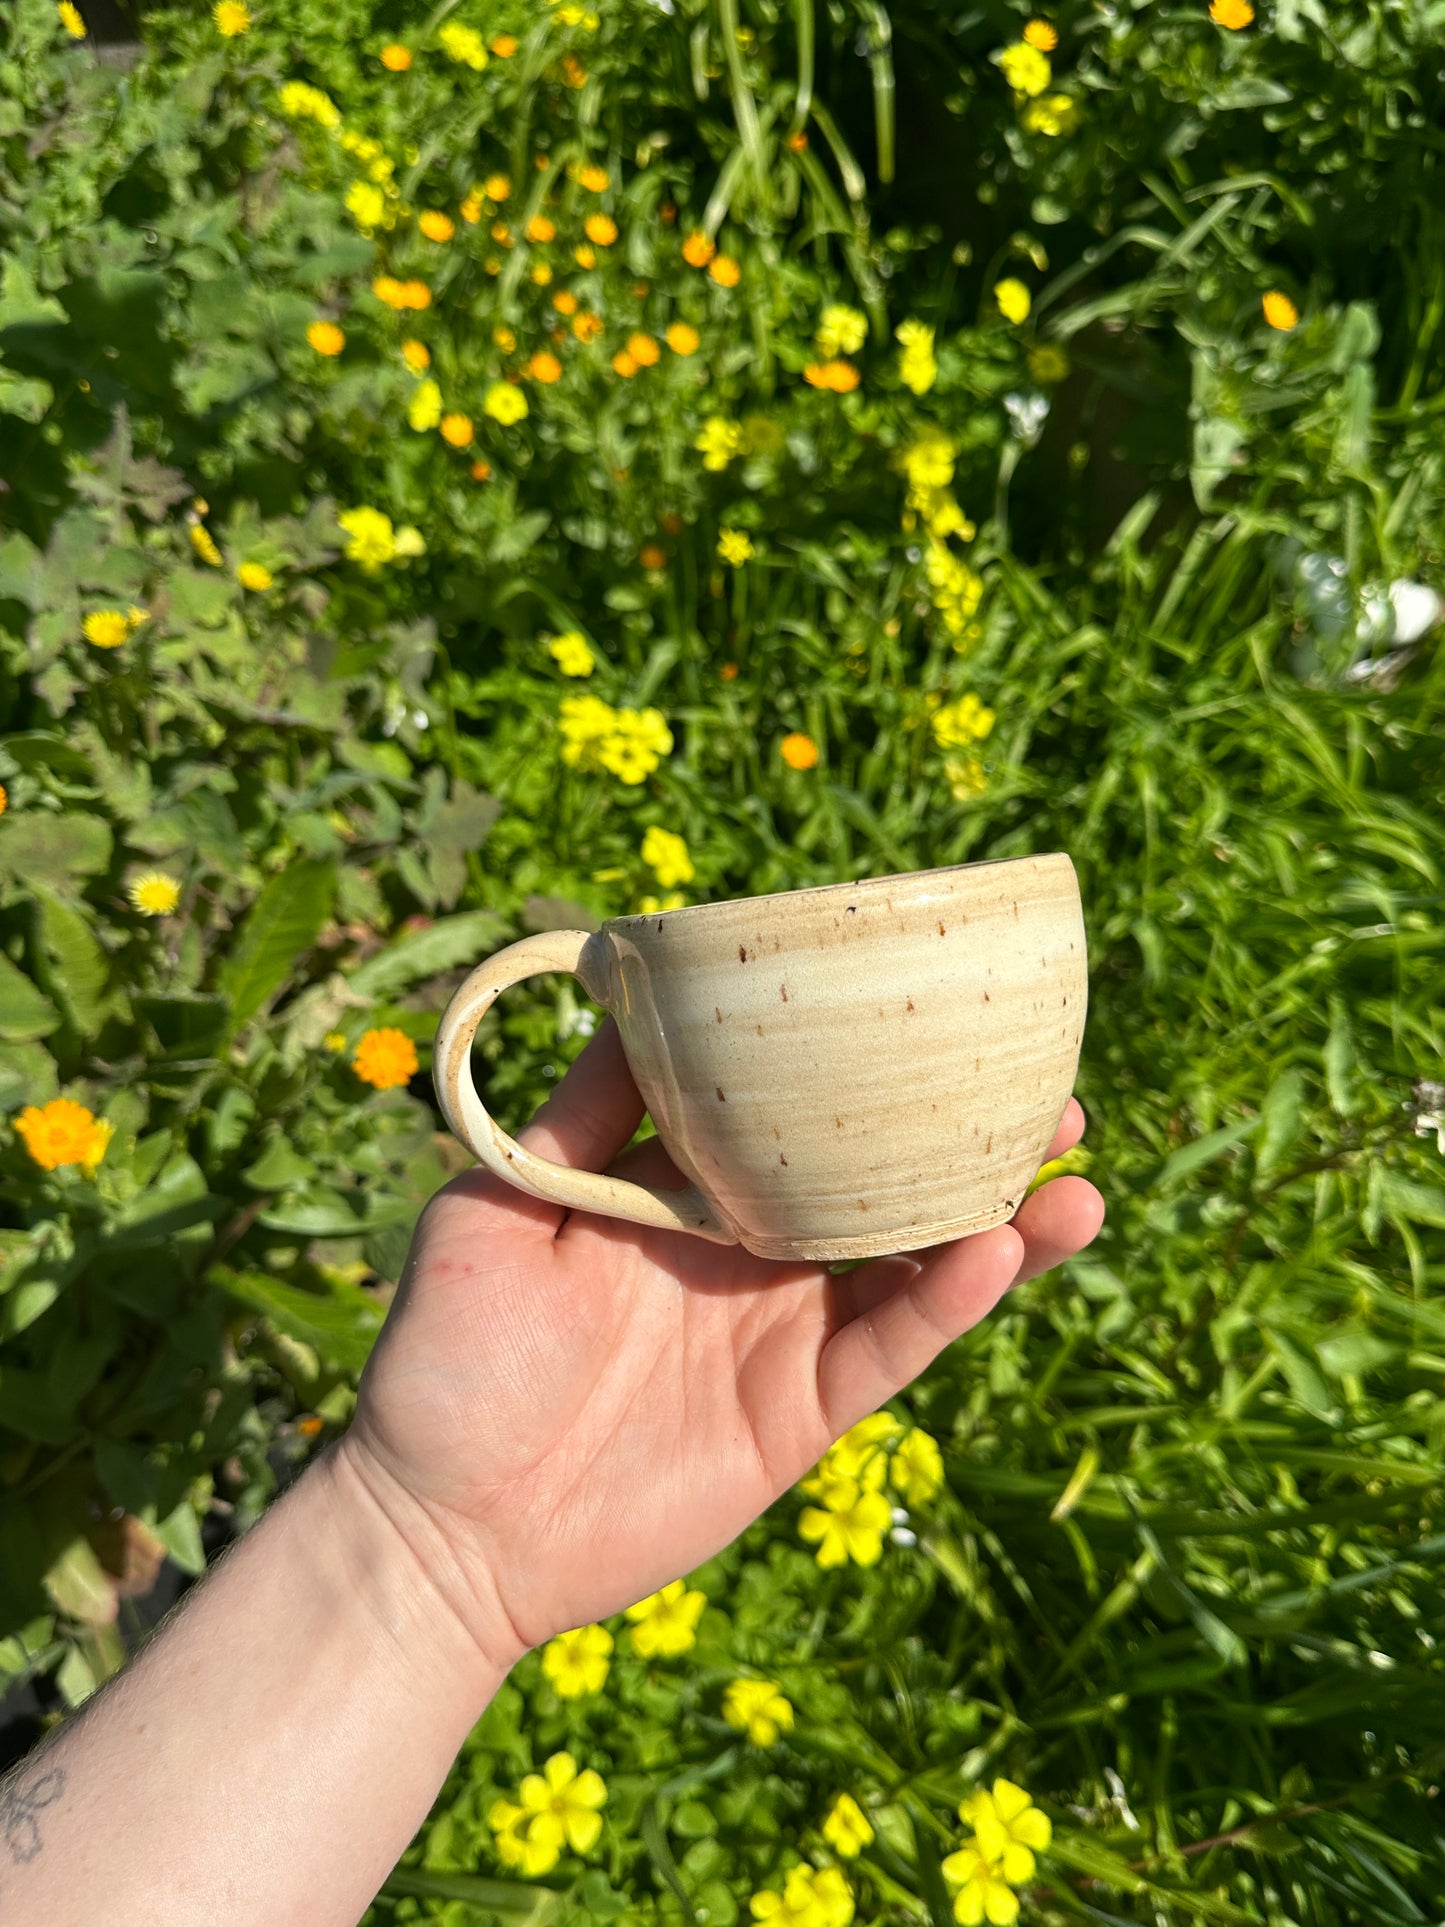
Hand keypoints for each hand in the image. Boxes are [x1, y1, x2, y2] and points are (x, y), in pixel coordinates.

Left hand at [341, 1020, 1104, 1662]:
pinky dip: (947, 1305)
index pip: (799, 1118)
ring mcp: (781, 1333)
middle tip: (1056, 1099)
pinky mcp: (798, 1414)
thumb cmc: (448, 1359)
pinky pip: (887, 1351)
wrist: (438, 1526)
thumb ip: (582, 1115)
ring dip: (997, 1224)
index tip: (945, 1018)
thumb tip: (643, 999)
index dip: (871, 1074)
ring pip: (913, 1267)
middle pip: (885, 1186)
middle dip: (972, 1143)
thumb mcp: (497, 1204)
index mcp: (687, 1192)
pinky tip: (997, 1252)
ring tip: (1074, 1182)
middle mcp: (751, 1253)